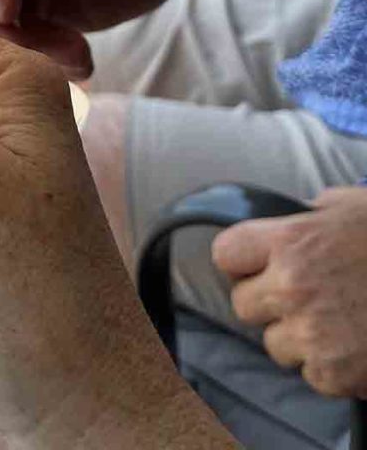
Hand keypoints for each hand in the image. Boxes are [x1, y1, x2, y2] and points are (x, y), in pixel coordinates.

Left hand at [213, 187, 366, 398]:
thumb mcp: (351, 206)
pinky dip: (330, 366)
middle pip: (242, 305)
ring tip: (335, 320)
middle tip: (302, 296)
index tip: (256, 265)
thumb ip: (313, 213)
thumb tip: (300, 214)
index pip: (226, 253)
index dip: (242, 260)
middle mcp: (291, 287)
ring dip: (297, 337)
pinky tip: (354, 344)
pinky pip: (311, 374)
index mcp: (290, 241)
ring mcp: (312, 333)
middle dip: (268, 302)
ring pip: (274, 344)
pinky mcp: (335, 373)